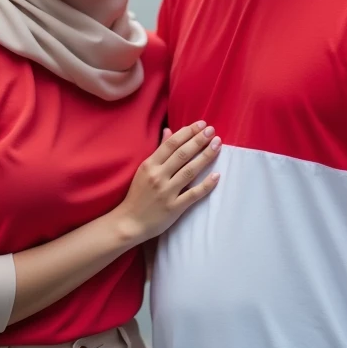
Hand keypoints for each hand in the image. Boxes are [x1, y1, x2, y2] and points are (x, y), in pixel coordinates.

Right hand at [118, 121, 220, 243]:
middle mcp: (158, 176)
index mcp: (149, 165)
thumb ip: (158, 151)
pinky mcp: (174, 207)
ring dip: (205, 157)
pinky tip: (217, 175)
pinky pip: (193, 194)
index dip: (187, 133)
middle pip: (182, 155)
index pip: (171, 144)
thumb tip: (168, 130)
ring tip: (217, 145)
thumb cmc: (137, 194)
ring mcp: (167, 192)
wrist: (129, 222)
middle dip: (198, 140)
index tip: (201, 124)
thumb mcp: (144, 169)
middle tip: (212, 130)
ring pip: (189, 171)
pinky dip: (206, 185)